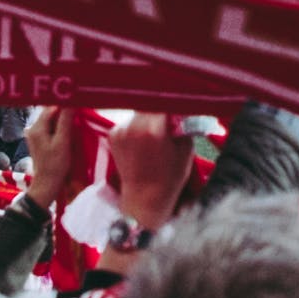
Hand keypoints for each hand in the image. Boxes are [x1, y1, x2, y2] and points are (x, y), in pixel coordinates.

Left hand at [90, 109, 195, 232]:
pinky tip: (144, 141)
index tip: (180, 100)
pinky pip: (129, 121)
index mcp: (155, 128)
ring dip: (149, 116)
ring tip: (156, 132)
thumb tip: (181, 108)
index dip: (174, 99)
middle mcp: (134, 125)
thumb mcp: (186, 149)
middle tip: (170, 115)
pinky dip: (138, 126)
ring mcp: (120, 129)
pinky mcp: (113, 134)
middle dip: (161, 106)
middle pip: (150, 102)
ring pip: (139, 111)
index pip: (165, 99)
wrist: (143, 198)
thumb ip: (183, 124)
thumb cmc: (169, 177)